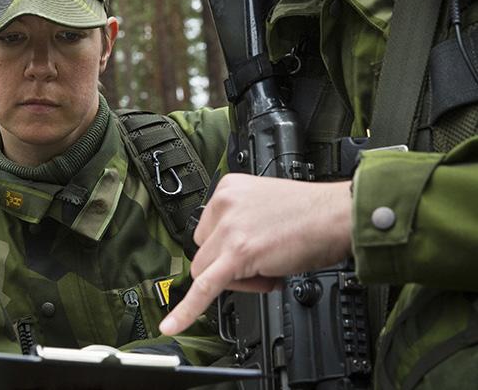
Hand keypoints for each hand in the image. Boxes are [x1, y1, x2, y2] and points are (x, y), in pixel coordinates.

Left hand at [159, 174, 352, 335]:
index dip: (229, 247)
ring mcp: (229, 229)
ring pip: (205, 270)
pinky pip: (204, 288)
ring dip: (234, 280)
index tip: (252, 249)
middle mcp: (224, 204)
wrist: (340, 216)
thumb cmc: (314, 214)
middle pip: (204, 251)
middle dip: (229, 266)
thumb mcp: (266, 205)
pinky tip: (172, 324)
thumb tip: (232, 250)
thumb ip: (242, 222)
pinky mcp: (237, 255)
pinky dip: (187, 310)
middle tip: (264, 265)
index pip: (208, 228)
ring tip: (269, 271)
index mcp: (228, 188)